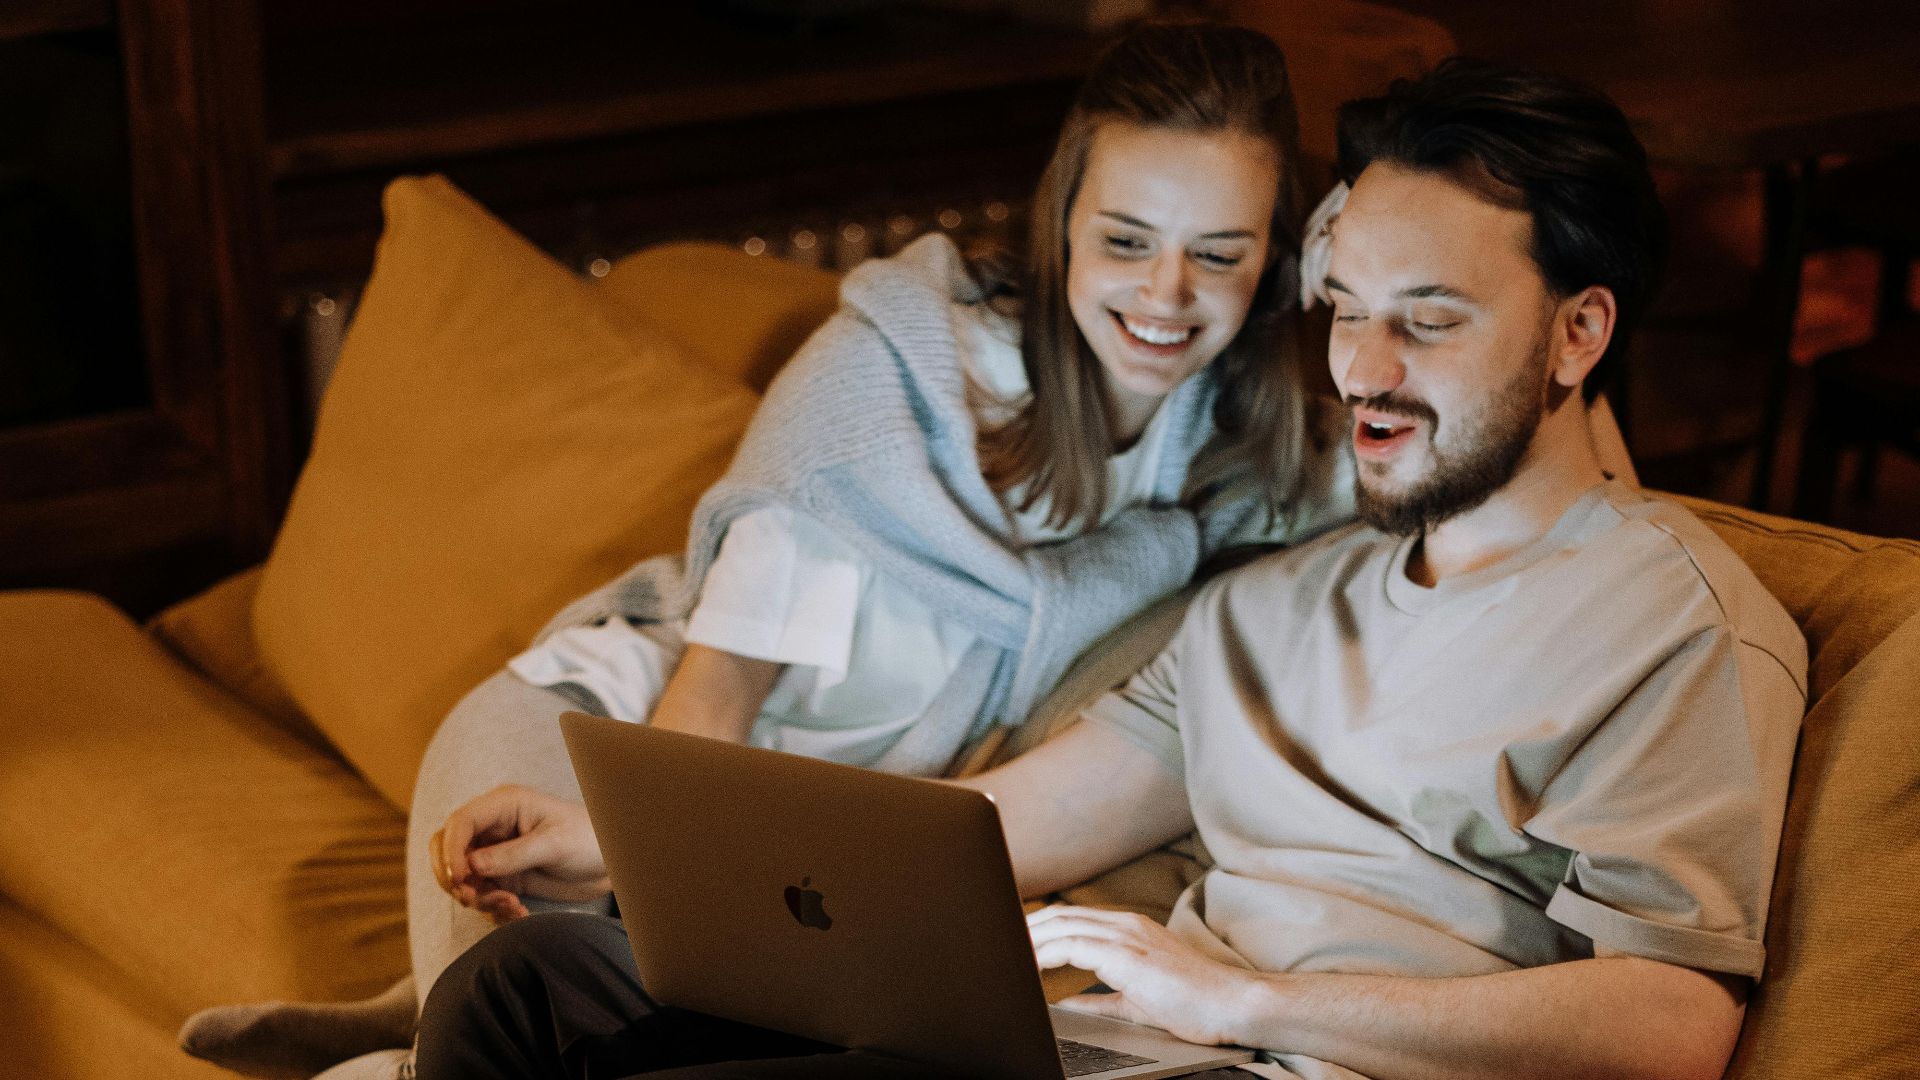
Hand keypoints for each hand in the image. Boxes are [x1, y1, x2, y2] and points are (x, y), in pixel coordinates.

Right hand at [430, 785, 610, 924]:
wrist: (610, 863)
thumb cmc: (589, 840)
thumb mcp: (554, 844)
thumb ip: (512, 855)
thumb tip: (470, 866)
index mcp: (504, 806)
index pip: (459, 823)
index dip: (451, 851)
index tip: (460, 880)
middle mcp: (494, 828)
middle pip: (446, 849)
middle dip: (454, 878)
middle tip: (474, 899)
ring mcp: (496, 854)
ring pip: (461, 878)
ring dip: (478, 898)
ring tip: (512, 907)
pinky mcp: (503, 877)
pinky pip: (480, 895)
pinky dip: (492, 908)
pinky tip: (519, 912)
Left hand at [1029, 906, 1259, 1046]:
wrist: (1231, 1004)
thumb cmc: (1194, 1002)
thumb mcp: (1136, 998)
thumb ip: (1100, 998)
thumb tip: (1068, 1004)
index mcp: (1129, 930)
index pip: (1073, 919)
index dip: (1041, 928)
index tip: (1016, 941)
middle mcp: (1126, 925)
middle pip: (1061, 916)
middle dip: (1027, 928)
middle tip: (1000, 944)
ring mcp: (1127, 936)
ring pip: (1064, 926)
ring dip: (1031, 939)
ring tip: (1007, 953)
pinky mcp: (1128, 955)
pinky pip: (1076, 945)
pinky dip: (1049, 951)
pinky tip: (1032, 964)